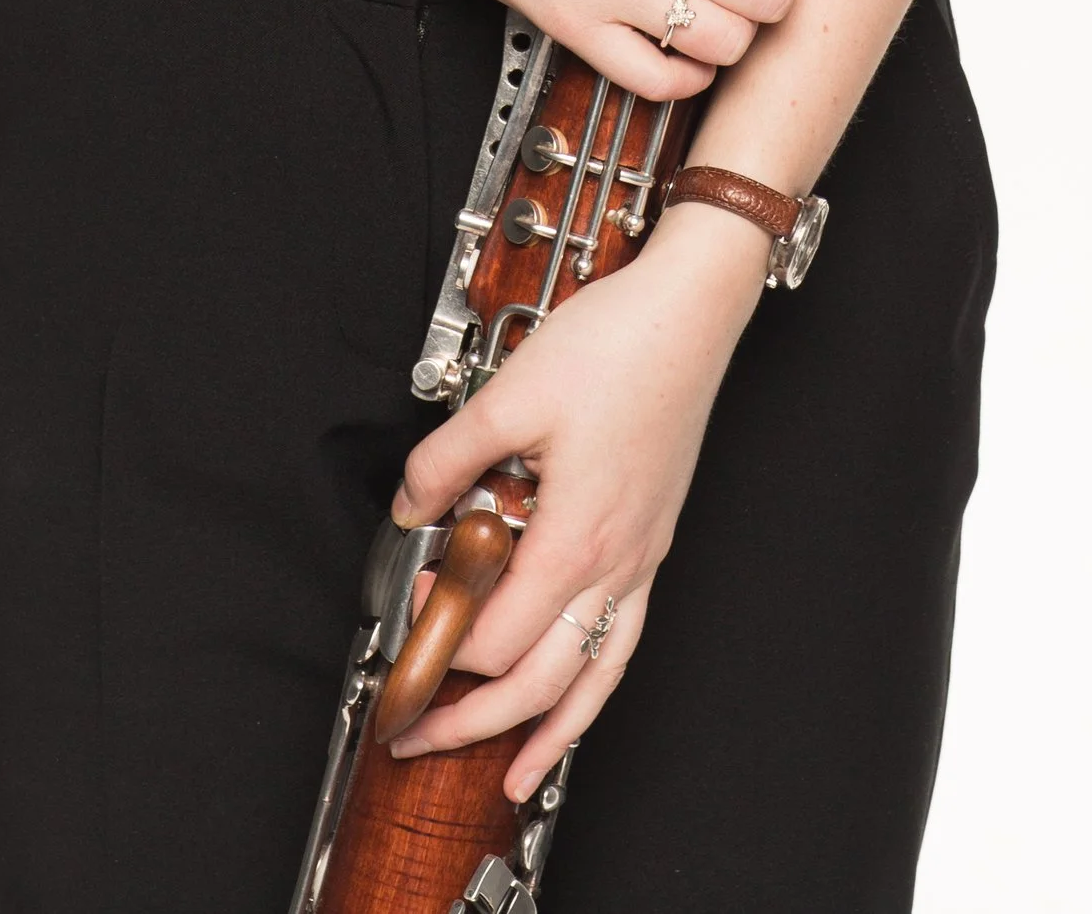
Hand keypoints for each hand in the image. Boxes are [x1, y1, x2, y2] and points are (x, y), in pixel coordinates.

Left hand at [383, 201, 771, 797]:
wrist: (688, 313)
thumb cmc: (617, 346)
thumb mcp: (508, 396)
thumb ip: (447, 459)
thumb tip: (411, 504)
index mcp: (574, 538)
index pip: (496, 636)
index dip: (440, 643)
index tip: (403, 627)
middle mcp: (614, 564)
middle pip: (540, 681)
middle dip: (473, 722)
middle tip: (418, 736)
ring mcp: (640, 559)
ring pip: (593, 678)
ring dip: (548, 733)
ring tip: (514, 777)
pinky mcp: (651, 542)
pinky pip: (622, 641)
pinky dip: (595, 687)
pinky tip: (579, 697)